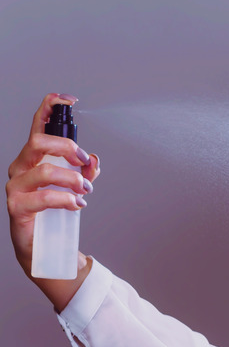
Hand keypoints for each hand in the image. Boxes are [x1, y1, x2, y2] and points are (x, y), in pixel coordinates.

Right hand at [6, 93, 100, 309]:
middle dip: (68, 147)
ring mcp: (16, 187)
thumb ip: (85, 171)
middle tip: (85, 162)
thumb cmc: (55, 212)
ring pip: (44, 170)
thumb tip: (94, 159)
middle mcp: (21, 168)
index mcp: (34, 158)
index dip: (49, 108)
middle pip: (38, 142)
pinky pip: (43, 197)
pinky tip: (77, 204)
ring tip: (84, 190)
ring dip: (72, 178)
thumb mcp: (75, 187)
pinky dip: (66, 199)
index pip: (37, 126)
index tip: (68, 99)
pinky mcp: (17, 207)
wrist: (43, 247)